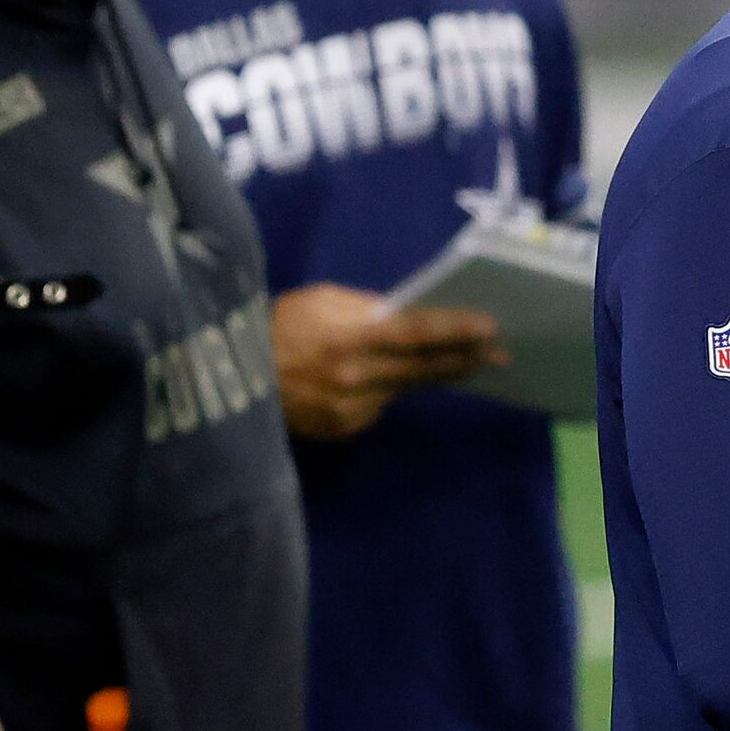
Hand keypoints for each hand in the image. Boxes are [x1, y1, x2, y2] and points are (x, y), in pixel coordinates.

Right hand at [270, 283, 503, 439]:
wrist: (231, 377)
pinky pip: (378, 405)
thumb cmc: (279, 326)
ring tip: (459, 362)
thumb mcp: (321, 301)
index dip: (454, 331)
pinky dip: (387, 390)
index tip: (488, 328)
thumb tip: (409, 318)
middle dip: (462, 360)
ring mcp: (349, 409)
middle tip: (497, 355)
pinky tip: (385, 379)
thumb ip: (367, 310)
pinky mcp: (343, 429)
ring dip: (429, 375)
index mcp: (348, 337)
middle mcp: (354, 377)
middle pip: (422, 368)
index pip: (415, 333)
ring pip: (403, 389)